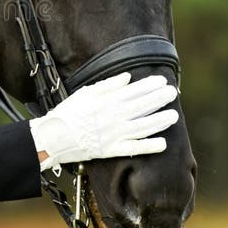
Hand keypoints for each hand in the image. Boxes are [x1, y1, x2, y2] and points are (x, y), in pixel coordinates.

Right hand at [29, 72, 178, 173]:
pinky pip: (133, 148)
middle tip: (172, 93)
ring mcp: (113, 135)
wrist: (54, 137)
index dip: (148, 86)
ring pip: (142, 127)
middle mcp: (112, 117)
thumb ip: (107, 85)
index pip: (132, 92)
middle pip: (140, 107)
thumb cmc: (68, 113)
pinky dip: (148, 146)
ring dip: (159, 121)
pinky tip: (162, 143)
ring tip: (173, 116)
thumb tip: (127, 77)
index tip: (162, 81)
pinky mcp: (111, 150)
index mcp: (105, 102)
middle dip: (158, 99)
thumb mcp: (85, 93)